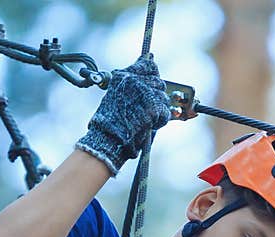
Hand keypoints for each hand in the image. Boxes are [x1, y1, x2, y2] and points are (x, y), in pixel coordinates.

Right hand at [75, 53, 170, 175]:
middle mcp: (135, 81)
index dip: (153, 74)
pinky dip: (160, 120)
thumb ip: (133, 82)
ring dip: (158, 110)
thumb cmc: (111, 121)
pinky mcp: (153, 107)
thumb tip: (151, 60)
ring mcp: (145, 93)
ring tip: (145, 118)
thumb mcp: (116, 94)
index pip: (148, 65)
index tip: (152, 84)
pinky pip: (165, 112)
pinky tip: (149, 124)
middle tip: (146, 109)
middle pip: (159, 83)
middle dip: (156, 96)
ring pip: (164, 98)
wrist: (109, 138)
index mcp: (124, 76)